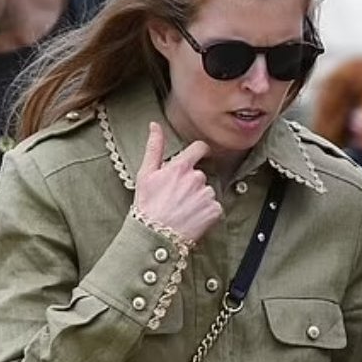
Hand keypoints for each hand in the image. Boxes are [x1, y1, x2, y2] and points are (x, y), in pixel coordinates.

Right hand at [133, 123, 221, 244]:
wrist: (155, 236)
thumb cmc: (148, 205)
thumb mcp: (146, 174)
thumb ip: (154, 147)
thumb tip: (155, 125)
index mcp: (180, 167)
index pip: (200, 148)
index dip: (200, 151)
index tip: (199, 155)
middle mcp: (196, 178)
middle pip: (201, 175)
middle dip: (192, 184)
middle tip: (177, 198)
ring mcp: (206, 195)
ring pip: (208, 192)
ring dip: (199, 199)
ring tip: (184, 210)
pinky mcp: (214, 211)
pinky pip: (215, 207)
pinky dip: (207, 213)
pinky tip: (193, 218)